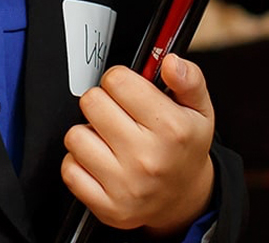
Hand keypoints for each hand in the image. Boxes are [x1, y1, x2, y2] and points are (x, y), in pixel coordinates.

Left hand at [62, 54, 216, 234]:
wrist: (185, 198)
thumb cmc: (185, 148)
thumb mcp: (199, 109)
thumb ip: (189, 78)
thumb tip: (171, 62)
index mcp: (170, 128)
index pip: (117, 80)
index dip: (120, 80)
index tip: (128, 92)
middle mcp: (147, 158)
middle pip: (92, 102)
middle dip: (102, 103)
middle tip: (118, 115)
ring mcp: (126, 185)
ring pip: (75, 136)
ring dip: (88, 133)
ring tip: (109, 139)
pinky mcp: (108, 207)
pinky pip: (69, 170)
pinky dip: (79, 163)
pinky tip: (100, 162)